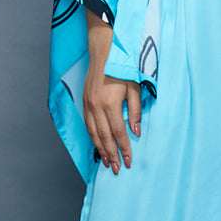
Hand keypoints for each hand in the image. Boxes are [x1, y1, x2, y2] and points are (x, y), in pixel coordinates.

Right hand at [84, 9, 141, 172]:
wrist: (104, 51)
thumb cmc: (123, 68)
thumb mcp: (135, 88)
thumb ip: (135, 111)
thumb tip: (136, 131)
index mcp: (110, 104)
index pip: (118, 133)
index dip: (124, 149)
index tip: (128, 161)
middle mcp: (96, 107)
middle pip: (104, 137)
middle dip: (111, 155)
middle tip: (116, 169)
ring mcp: (88, 105)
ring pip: (93, 133)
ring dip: (100, 149)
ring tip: (106, 162)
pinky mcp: (84, 102)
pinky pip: (88, 125)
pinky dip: (93, 137)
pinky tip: (97, 145)